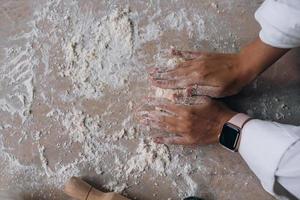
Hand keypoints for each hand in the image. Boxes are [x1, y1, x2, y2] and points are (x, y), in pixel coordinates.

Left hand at [138, 96, 235, 144]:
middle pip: (162, 118)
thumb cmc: (217, 110)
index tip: (145, 100)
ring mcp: (185, 132)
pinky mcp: (188, 141)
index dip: (154, 102)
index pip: (166, 105)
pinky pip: (174, 141)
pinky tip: (155, 139)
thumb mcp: (205, 98)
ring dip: (154, 125)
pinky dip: (164, 140)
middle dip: (150, 115)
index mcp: (186, 110)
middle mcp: (183, 122)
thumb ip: (190, 96)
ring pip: (165, 128)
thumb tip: (174, 94)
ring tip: (143, 123)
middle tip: (140, 113)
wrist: (227, 127)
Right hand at [149, 38, 288, 96]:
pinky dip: (179, 53)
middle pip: (174, 72)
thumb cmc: (232, 83)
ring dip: (166, 67)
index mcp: (197, 79)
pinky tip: (171, 51)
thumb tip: (180, 93)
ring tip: (156, 68)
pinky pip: (188, 53)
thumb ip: (198, 91)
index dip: (164, 84)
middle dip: (161, 75)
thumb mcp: (217, 92)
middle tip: (149, 75)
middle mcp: (195, 68)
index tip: (153, 83)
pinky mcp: (203, 55)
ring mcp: (198, 60)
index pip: (177, 82)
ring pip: (179, 64)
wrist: (244, 65)